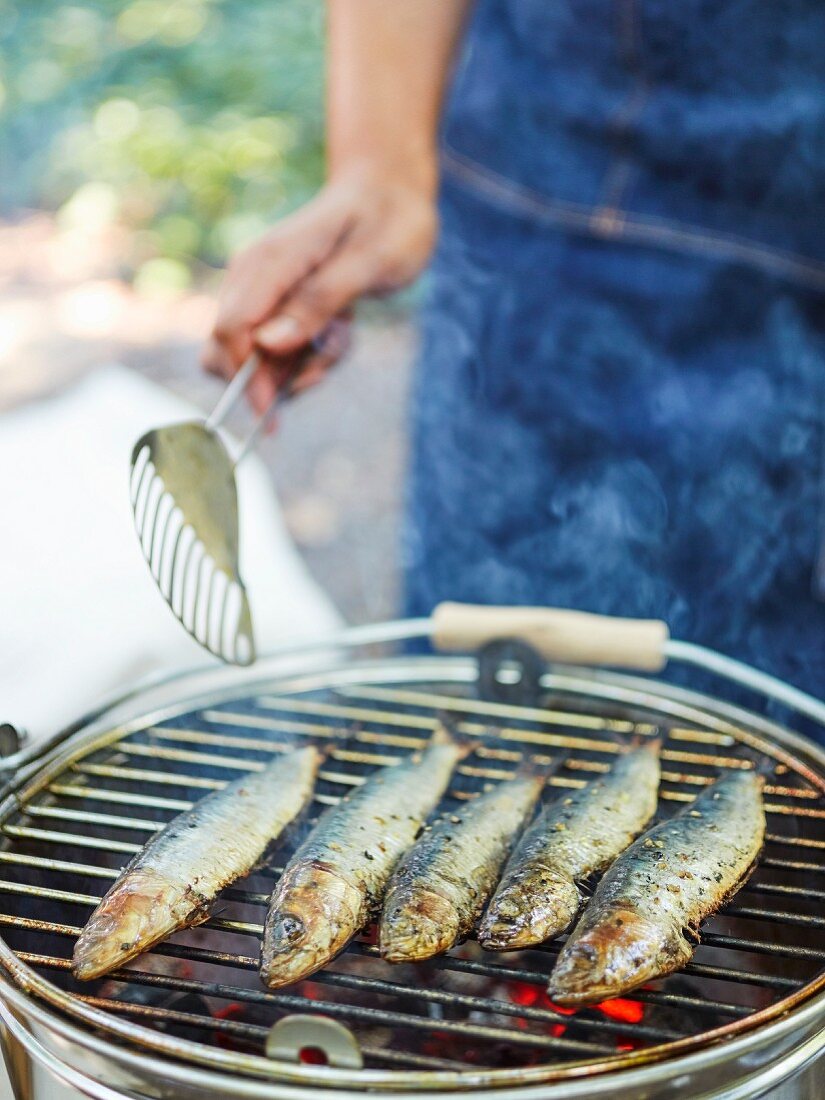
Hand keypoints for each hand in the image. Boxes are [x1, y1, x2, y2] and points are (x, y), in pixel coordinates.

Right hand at [202, 167, 437, 412]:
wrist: (389, 190)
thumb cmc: (388, 221)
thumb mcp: (370, 261)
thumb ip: (320, 302)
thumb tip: (269, 345)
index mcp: (271, 261)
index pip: (232, 331)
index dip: (247, 380)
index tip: (274, 417)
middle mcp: (253, 275)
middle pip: (226, 353)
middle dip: (274, 378)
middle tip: (329, 359)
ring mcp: (260, 289)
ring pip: (254, 359)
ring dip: (300, 366)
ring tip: (344, 333)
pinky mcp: (273, 302)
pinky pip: (276, 351)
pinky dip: (309, 355)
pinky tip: (340, 329)